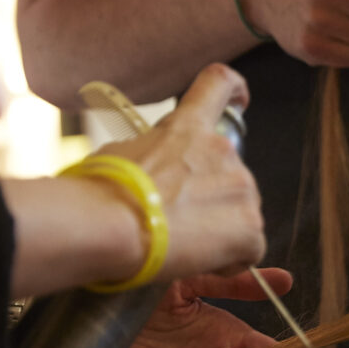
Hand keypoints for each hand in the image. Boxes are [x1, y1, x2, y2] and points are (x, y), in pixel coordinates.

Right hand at [100, 62, 265, 281]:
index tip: (241, 100)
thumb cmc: (98, 194)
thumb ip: (152, 156)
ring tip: (180, 245)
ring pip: (241, 215)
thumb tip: (152, 174)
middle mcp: (221, 149)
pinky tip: (200, 262)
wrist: (108, 225)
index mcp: (186, 127)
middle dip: (212, 203)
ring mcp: (240, 186)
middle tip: (177, 225)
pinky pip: (250, 249)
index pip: (219, 85)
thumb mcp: (119, 155)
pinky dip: (231, 260)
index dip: (234, 90)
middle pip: (232, 177)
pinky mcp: (249, 225)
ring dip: (219, 232)